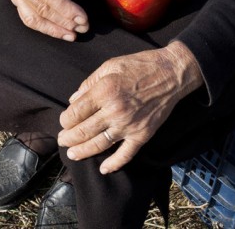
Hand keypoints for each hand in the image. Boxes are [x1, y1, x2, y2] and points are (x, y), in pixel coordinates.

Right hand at [7, 0, 89, 40]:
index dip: (66, 8)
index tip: (83, 17)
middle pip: (43, 8)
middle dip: (65, 20)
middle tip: (85, 27)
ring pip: (35, 18)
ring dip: (56, 29)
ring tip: (75, 34)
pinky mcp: (16, 1)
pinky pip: (29, 19)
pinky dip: (46, 28)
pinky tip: (62, 33)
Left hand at [57, 41, 203, 173]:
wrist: (171, 73)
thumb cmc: (140, 65)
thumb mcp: (110, 65)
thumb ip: (89, 82)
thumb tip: (74, 100)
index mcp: (104, 91)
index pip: (74, 113)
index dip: (65, 120)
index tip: (64, 120)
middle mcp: (114, 111)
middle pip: (82, 132)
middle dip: (68, 138)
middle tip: (62, 140)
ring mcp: (129, 125)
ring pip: (99, 145)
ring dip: (82, 152)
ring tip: (73, 154)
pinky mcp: (142, 134)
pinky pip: (126, 154)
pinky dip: (114, 164)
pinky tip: (104, 169)